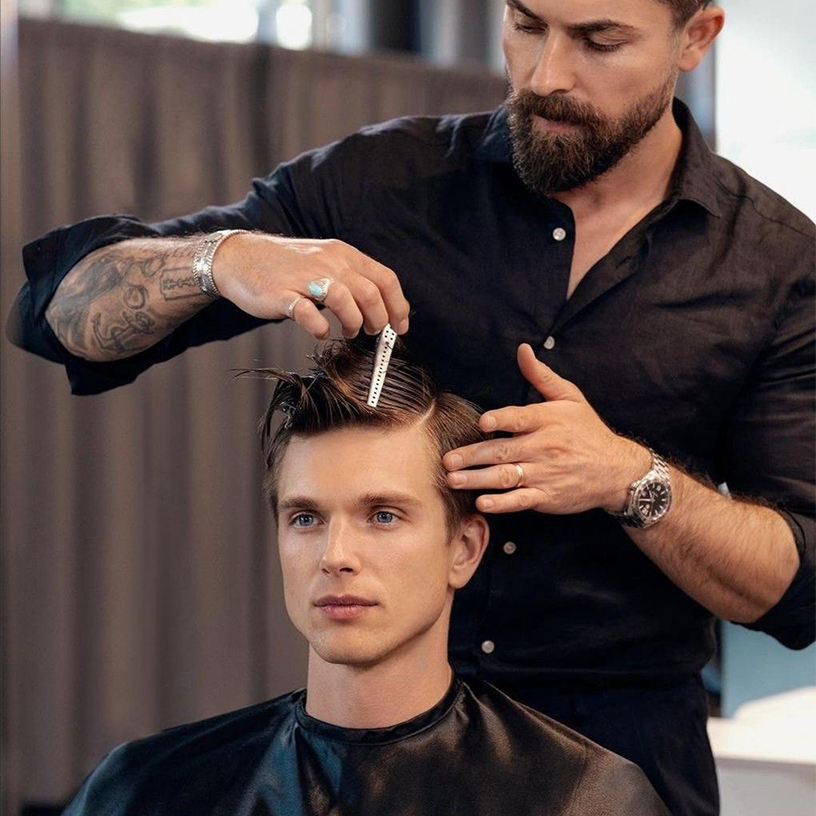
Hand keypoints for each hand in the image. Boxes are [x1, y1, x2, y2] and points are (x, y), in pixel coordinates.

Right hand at [213, 233, 409, 338]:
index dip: (398, 306)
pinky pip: (307, 313)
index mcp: (343, 254)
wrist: (238, 257)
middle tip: (372, 332)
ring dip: (354, 323)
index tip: (399, 326)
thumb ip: (351, 280)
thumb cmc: (286, 266)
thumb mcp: (325, 262)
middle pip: (370, 292)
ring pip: (345, 300)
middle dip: (378, 319)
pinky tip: (320, 332)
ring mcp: (305, 277)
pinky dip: (319, 328)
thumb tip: (379, 308)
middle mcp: (328, 262)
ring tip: (348, 332)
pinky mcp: (282, 294)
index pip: (385, 278)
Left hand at [443, 344, 650, 514]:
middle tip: (448, 460)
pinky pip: (520, 501)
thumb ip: (541, 376)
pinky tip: (482, 503)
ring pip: (506, 477)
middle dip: (473, 456)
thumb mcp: (571, 398)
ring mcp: (545, 474)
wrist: (617, 470)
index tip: (482, 423)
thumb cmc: (588, 431)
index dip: (501, 420)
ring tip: (453, 480)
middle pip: (504, 451)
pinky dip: (501, 503)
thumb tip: (523, 350)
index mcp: (548, 420)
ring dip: (477, 480)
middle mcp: (544, 447)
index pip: (521, 419)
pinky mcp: (547, 497)